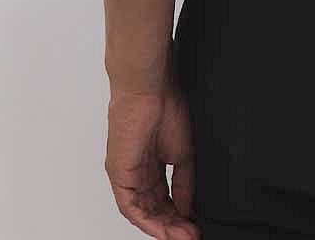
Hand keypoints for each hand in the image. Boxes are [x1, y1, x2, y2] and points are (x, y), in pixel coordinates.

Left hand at [105, 81, 201, 238]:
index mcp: (152, 163)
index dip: (179, 214)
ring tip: (181, 236)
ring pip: (142, 212)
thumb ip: (184, 182)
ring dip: (162, 227)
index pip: (164, 198)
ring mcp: (127, 175)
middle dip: (173, 225)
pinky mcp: (119, 175)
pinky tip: (161, 229)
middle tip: (190, 235)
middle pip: (154, 208)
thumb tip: (187, 207)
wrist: (150, 90)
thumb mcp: (182, 153)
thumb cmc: (165, 107)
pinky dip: (146, 221)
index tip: (194, 224)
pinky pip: (130, 207)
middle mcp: (137, 172)